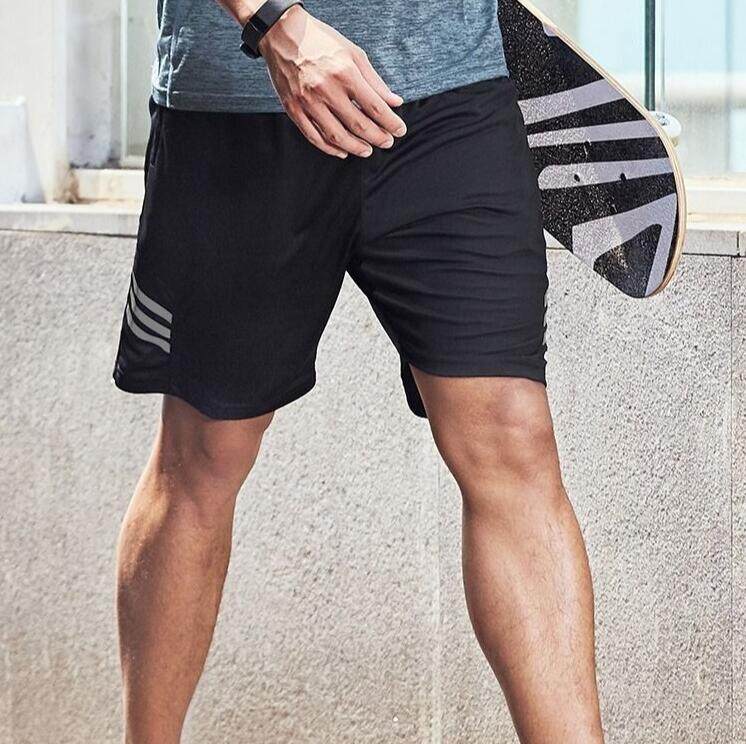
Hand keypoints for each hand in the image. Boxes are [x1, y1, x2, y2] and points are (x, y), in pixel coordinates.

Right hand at [258, 5, 407, 158]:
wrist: (281, 34)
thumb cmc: (321, 42)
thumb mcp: (353, 54)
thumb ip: (375, 81)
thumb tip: (395, 103)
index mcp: (345, 73)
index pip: (375, 107)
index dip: (391, 122)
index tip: (400, 130)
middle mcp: (326, 89)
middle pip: (358, 125)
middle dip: (377, 137)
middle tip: (387, 142)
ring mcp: (308, 102)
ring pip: (336, 136)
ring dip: (356, 148)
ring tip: (367, 150)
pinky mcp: (293, 109)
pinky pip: (314, 137)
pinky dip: (330, 149)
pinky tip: (343, 151)